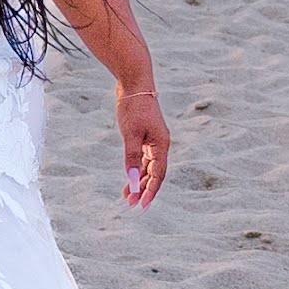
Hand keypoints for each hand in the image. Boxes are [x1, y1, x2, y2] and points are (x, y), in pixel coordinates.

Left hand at [113, 76, 169, 208]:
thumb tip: (131, 179)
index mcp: (161, 145)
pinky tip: (129, 177)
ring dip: (138, 180)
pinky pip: (143, 158)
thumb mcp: (130, 133)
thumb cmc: (133, 107)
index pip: (158, 175)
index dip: (150, 191)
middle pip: (154, 173)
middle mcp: (160, 144)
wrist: (134, 83)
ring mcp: (153, 140)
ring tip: (127, 195)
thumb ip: (131, 157)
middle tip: (131, 204)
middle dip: (143, 189)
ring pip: (147, 167)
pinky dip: (136, 168)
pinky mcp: (145, 136)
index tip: (142, 205)